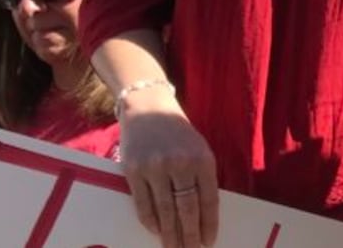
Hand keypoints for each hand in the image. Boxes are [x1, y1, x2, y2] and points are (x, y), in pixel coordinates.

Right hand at [118, 87, 219, 247]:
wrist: (148, 108)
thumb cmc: (178, 132)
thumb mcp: (199, 148)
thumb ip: (202, 176)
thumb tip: (204, 213)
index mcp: (202, 159)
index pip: (208, 199)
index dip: (209, 223)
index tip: (210, 242)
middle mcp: (179, 164)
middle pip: (187, 209)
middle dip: (190, 235)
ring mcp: (155, 168)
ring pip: (165, 210)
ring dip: (170, 234)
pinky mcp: (133, 171)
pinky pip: (143, 204)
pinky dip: (150, 221)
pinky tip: (156, 231)